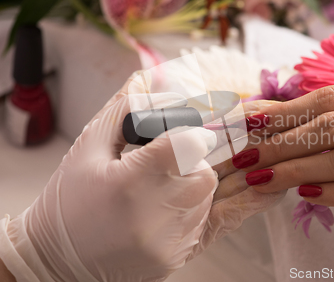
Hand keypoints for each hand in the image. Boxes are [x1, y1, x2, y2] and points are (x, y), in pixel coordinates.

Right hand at [0, 72, 283, 281]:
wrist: (60, 262)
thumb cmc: (68, 203)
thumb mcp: (88, 150)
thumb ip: (123, 110)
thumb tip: (150, 74)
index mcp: (129, 183)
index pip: (185, 143)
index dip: (192, 132)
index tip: (193, 126)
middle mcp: (157, 215)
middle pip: (205, 168)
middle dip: (196, 155)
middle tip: (179, 152)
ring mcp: (174, 239)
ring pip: (214, 191)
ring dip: (204, 178)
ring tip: (183, 172)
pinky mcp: (183, 252)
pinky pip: (227, 222)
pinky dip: (250, 201)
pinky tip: (271, 187)